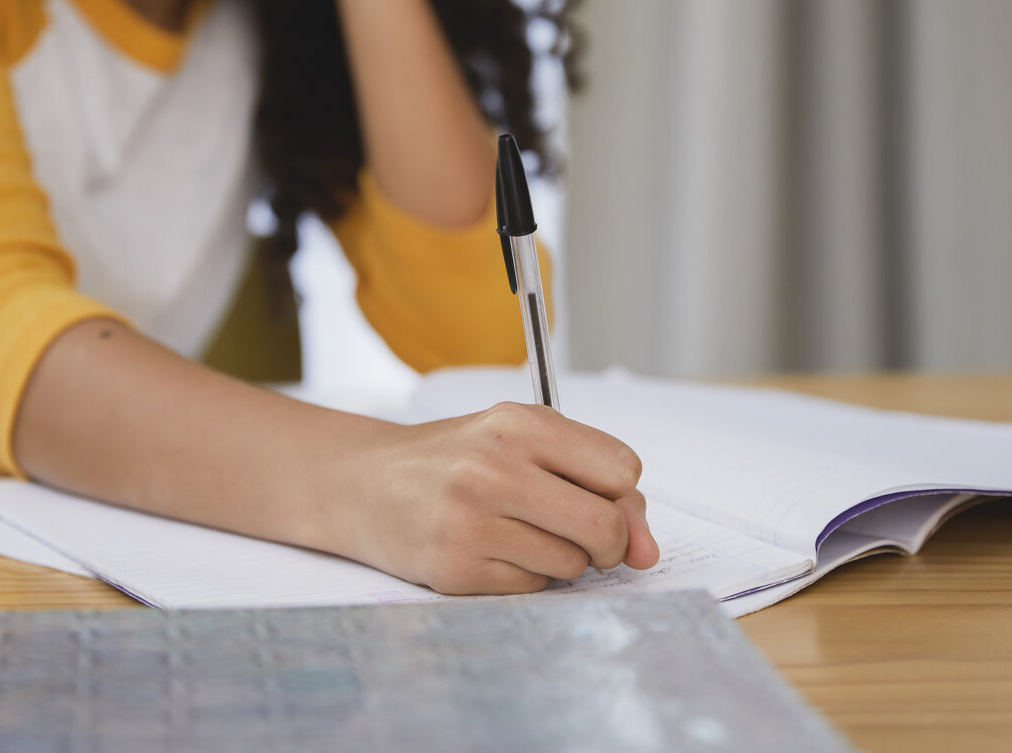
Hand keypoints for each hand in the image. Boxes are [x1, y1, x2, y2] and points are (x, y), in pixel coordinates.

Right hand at [339, 402, 661, 594]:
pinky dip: (525, 575)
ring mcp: (470, 522)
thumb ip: (594, 481)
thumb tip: (649, 551)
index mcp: (518, 424)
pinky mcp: (454, 569)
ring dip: (561, 558)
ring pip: (572, 565)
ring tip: (519, 532)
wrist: (362, 483)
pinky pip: (532, 588)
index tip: (596, 494)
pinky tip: (493, 551)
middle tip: (582, 534)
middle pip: (606, 528)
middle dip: (608, 541)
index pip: (623, 471)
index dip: (620, 493)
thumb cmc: (454, 460)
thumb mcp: (520, 442)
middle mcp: (493, 468)